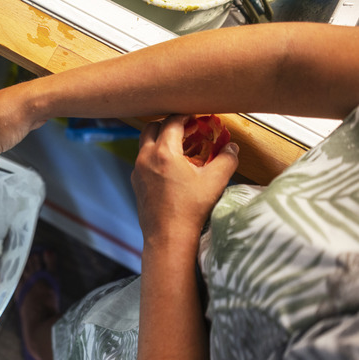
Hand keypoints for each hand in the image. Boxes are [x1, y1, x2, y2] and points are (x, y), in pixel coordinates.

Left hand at [131, 115, 238, 244]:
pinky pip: (143, 160)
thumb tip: (232, 147)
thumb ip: (227, 159)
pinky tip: (170, 166)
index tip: (196, 116)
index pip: (172, 121)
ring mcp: (138, 170)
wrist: (168, 236)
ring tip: (179, 145)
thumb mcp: (215, 181)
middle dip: (168, 124)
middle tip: (186, 128)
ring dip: (160, 139)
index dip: (185, 115)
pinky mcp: (136, 182)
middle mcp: (146, 158)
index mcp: (164, 153)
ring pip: (145, 143)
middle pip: (152, 127)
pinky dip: (154, 155)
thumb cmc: (190, 210)